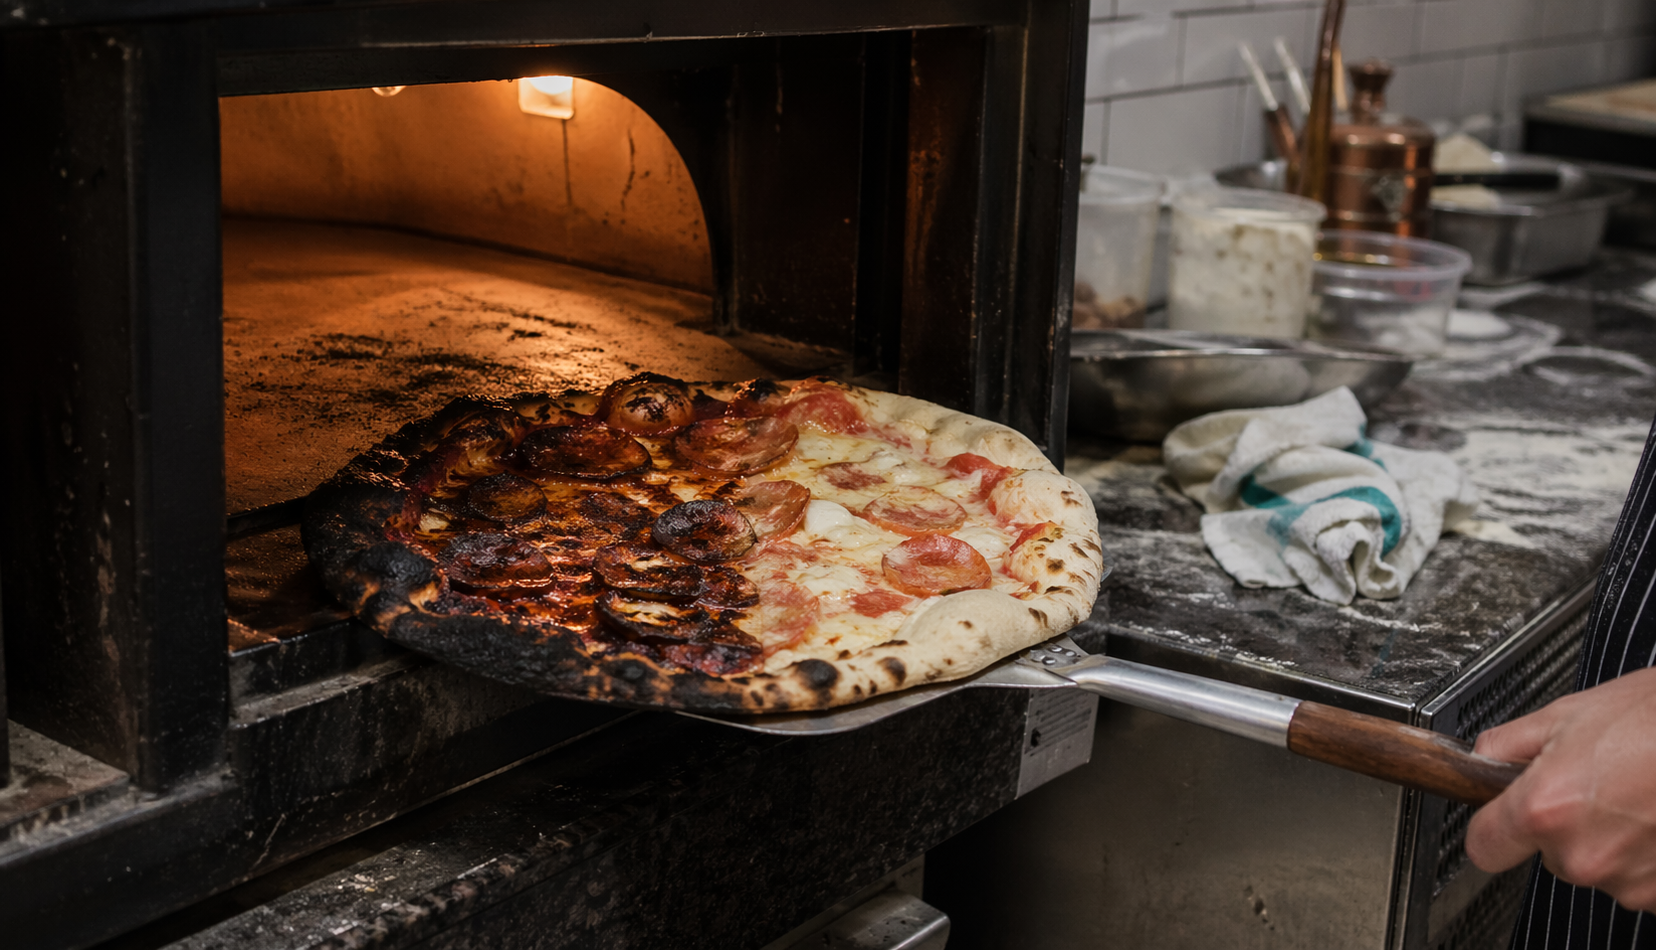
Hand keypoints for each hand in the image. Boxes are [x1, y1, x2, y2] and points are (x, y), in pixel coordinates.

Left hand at [1466, 665, 1655, 911]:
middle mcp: (1583, 855)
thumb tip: (1480, 760)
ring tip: (1635, 794)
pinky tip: (1655, 814)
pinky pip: (1637, 877)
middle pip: (1546, 854)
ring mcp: (1628, 881)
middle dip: (1563, 823)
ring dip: (1609, 838)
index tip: (1500, 817)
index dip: (1492, 827)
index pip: (1483, 848)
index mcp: (1545, 810)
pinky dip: (1645, 853)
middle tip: (1594, 782)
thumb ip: (1507, 745)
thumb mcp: (1565, 714)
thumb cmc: (1653, 719)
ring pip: (1595, 864)